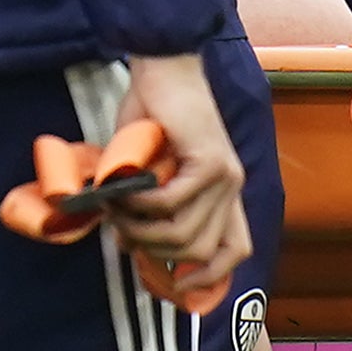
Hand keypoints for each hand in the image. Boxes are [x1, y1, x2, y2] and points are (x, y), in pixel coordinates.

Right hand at [110, 52, 250, 300]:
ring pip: (185, 233)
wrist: (162, 66)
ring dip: (142, 229)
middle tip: (120, 232)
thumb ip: (146, 203)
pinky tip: (121, 193)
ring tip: (115, 212)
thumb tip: (125, 241)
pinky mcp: (211, 162)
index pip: (236, 249)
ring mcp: (226, 177)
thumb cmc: (151, 112)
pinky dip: (140, 204)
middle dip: (155, 252)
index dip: (210, 276)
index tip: (174, 284)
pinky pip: (172, 202)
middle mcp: (233, 188)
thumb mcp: (148, 168)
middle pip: (201, 250)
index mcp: (224, 192)